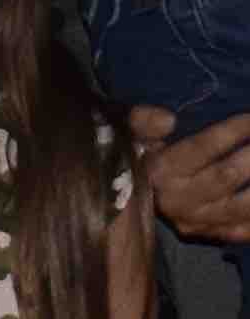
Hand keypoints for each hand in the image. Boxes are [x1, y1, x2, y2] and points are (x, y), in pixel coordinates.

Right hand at [130, 106, 249, 241]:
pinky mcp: (202, 234)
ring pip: (240, 206)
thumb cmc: (130, 151)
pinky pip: (240, 230)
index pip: (202, 147)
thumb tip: (170, 120)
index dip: (233, 131)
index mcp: (158, 170)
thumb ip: (142, 120)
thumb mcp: (127, 128)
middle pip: (227, 175)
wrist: (118, 191)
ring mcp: (192, 221)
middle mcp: (176, 199)